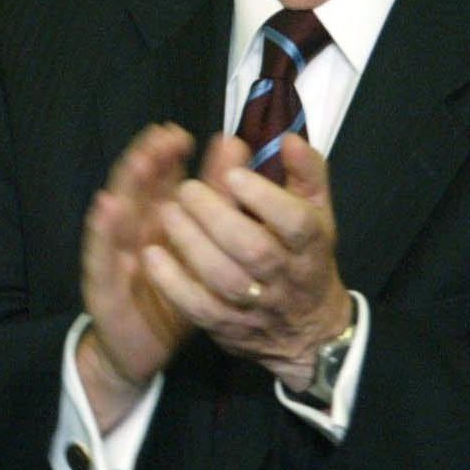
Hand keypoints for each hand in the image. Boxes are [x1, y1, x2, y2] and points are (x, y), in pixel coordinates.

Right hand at [77, 123, 196, 429]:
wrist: (141, 347)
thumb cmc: (174, 292)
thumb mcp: (202, 248)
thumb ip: (217, 199)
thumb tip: (237, 148)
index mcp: (155, 219)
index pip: (160, 180)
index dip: (168, 155)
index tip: (182, 134)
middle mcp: (132, 230)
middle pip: (138, 188)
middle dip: (150, 160)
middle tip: (164, 137)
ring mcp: (113, 254)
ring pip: (118, 212)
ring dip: (127, 185)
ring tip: (141, 161)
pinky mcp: (102, 282)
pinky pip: (101, 253)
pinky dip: (102, 229)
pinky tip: (107, 207)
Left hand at [140, 132, 351, 391]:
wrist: (310, 331)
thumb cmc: (306, 257)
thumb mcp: (318, 213)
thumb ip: (307, 172)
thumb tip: (288, 138)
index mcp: (311, 245)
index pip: (295, 223)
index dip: (265, 199)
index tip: (234, 174)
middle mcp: (286, 277)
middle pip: (254, 250)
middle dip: (217, 217)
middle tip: (187, 190)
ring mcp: (257, 306)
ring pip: (223, 279)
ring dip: (191, 244)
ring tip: (166, 212)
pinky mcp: (228, 326)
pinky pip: (199, 309)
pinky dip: (173, 283)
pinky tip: (152, 256)